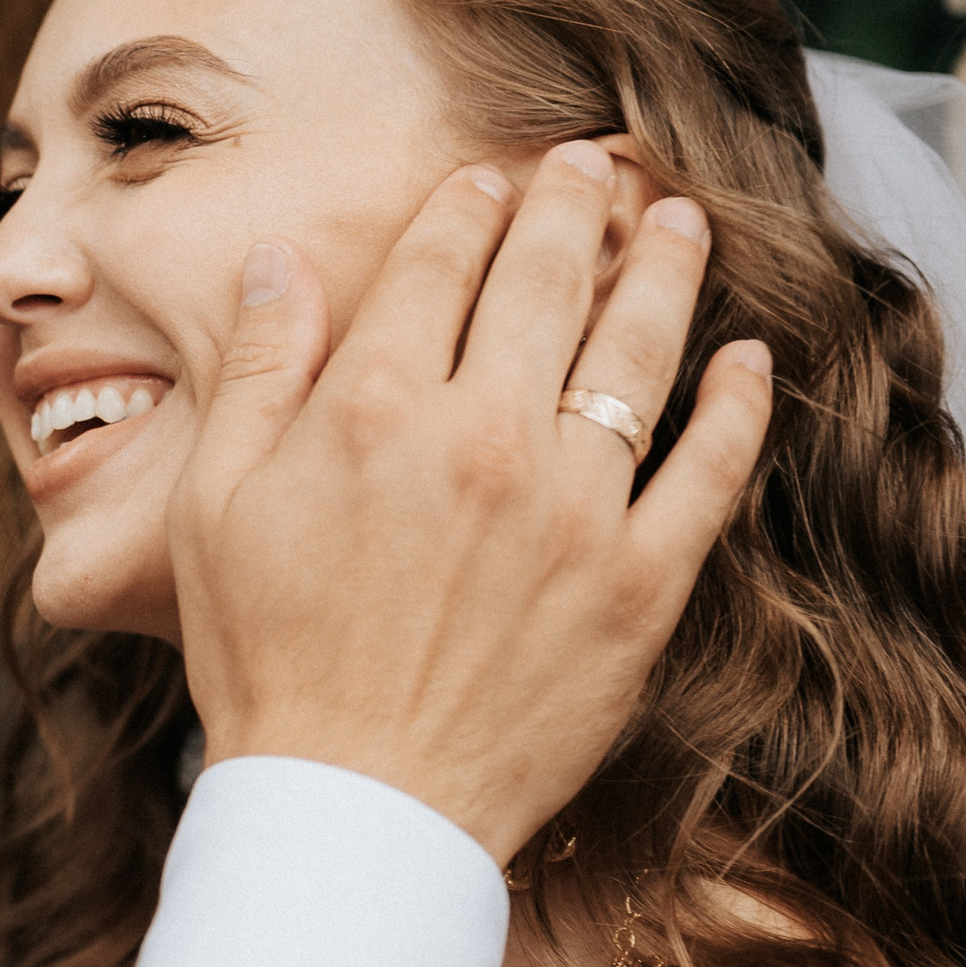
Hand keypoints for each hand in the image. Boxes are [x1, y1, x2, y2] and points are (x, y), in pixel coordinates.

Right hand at [168, 140, 772, 864]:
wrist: (355, 804)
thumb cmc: (266, 657)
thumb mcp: (215, 504)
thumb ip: (257, 371)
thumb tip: (280, 261)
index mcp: (372, 408)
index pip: (436, 266)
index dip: (468, 207)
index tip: (490, 178)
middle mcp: (483, 437)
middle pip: (545, 282)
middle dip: (574, 204)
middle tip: (597, 162)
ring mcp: (574, 508)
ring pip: (638, 351)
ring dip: (664, 269)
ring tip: (681, 220)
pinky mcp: (641, 582)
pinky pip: (710, 471)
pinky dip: (738, 406)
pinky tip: (750, 360)